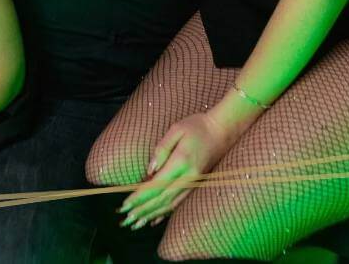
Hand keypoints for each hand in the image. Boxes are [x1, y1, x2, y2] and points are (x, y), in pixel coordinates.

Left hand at [118, 112, 248, 229]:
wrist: (223, 130)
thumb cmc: (197, 126)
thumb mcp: (176, 129)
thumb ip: (161, 149)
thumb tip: (150, 170)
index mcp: (181, 162)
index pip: (156, 185)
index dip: (139, 197)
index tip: (125, 205)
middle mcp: (188, 176)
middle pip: (161, 199)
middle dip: (142, 210)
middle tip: (126, 220)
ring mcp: (193, 182)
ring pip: (170, 204)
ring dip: (152, 215)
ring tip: (137, 224)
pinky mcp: (195, 184)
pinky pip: (178, 203)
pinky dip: (165, 213)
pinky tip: (154, 220)